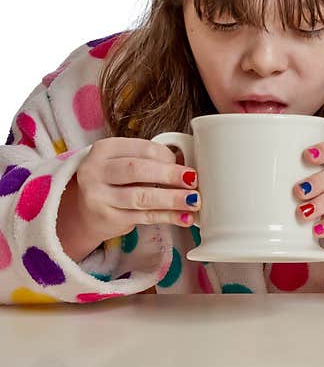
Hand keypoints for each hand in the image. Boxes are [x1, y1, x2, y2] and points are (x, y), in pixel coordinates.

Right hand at [57, 137, 200, 260]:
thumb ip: (152, 161)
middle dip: (170, 175)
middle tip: (194, 180)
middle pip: (137, 170)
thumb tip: (190, 169)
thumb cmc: (115, 181)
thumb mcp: (126, 162)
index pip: (143, 148)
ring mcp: (99, 196)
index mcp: (105, 149)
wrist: (87, 211)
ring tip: (194, 200)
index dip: (169, 157)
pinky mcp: (108, 218)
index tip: (188, 165)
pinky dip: (168, 217)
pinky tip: (185, 217)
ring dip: (172, 199)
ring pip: (141, 196)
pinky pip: (144, 217)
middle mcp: (96, 170)